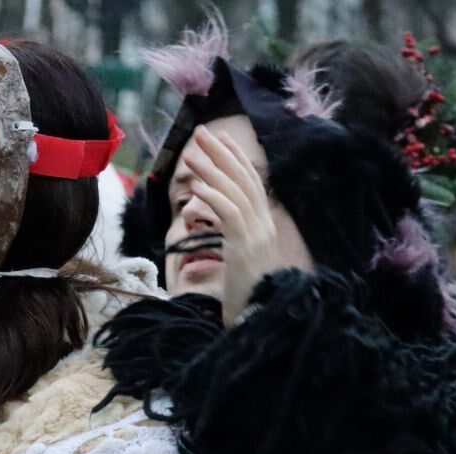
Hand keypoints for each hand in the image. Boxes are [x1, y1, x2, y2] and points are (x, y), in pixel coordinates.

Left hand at [182, 126, 279, 324]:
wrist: (259, 319)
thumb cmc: (246, 295)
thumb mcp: (241, 259)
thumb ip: (236, 236)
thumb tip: (223, 221)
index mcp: (264, 225)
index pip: (251, 183)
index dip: (236, 159)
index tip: (220, 140)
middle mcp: (264, 225)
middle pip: (244, 180)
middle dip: (222, 154)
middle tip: (202, 133)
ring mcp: (257, 234)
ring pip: (234, 192)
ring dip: (211, 170)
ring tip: (191, 154)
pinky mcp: (245, 247)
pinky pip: (230, 215)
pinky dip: (213, 197)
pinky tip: (196, 187)